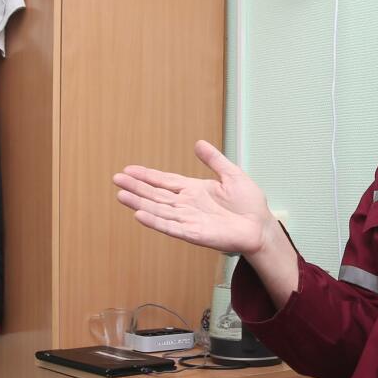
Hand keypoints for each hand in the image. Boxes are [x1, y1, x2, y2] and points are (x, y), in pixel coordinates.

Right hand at [115, 141, 277, 255]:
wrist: (261, 227)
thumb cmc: (249, 205)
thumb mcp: (231, 175)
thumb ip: (214, 160)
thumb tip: (199, 143)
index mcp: (194, 190)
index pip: (165, 181)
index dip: (147, 176)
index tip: (128, 169)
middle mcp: (187, 205)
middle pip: (156, 195)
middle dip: (136, 187)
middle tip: (116, 179)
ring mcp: (189, 220)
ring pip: (159, 210)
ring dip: (139, 203)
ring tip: (121, 194)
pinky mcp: (194, 234)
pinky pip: (171, 227)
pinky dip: (155, 221)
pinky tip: (139, 214)